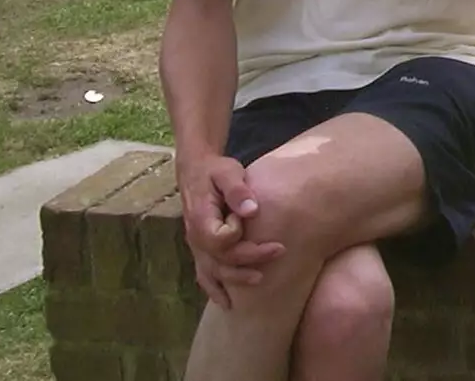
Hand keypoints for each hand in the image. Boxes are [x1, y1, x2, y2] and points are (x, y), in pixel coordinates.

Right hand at [178, 155, 284, 308]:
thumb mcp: (227, 171)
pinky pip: (204, 275)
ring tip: (260, 281)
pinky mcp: (201, 251)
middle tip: (280, 250)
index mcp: (200, 218)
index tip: (255, 223)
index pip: (218, 240)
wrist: (196, 171)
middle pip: (220, 260)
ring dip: (235, 280)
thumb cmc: (215, 171)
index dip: (237, 237)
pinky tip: (229, 303)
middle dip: (250, 259)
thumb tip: (251, 210)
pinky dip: (215, 290)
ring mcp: (196, 247)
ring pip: (212, 273)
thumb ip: (237, 189)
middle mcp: (195, 237)